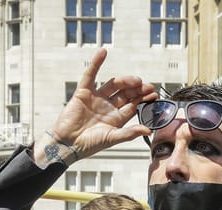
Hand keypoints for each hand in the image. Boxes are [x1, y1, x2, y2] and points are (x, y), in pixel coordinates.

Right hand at [34, 48, 157, 162]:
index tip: (153, 94)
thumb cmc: (89, 144)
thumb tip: (149, 130)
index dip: (143, 99)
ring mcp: (96, 98)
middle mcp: (108, 106)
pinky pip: (91, 75)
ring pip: (113, 84)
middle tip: (147, 86)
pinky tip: (102, 52)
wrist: (68, 143)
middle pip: (125, 93)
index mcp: (117, 118)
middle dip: (137, 89)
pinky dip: (96, 63)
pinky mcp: (84, 92)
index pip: (133, 105)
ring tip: (136, 80)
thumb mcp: (112, 138)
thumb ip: (130, 133)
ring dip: (125, 80)